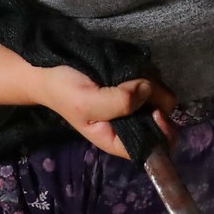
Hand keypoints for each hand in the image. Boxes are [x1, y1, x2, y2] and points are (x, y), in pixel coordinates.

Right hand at [35, 66, 177, 158]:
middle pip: (164, 114)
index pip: (154, 147)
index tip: (155, 111)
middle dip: (157, 97)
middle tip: (138, 82)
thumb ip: (118, 102)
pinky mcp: (132, 83)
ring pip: (160, 92)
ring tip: (128, 72)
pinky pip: (152, 77)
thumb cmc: (64, 91)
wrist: (49, 69)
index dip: (163, 132)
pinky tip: (130, 66)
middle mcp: (130, 122)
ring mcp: (133, 101)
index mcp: (118, 139)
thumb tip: (147, 90)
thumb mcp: (87, 103)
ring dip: (150, 80)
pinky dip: (146, 70)